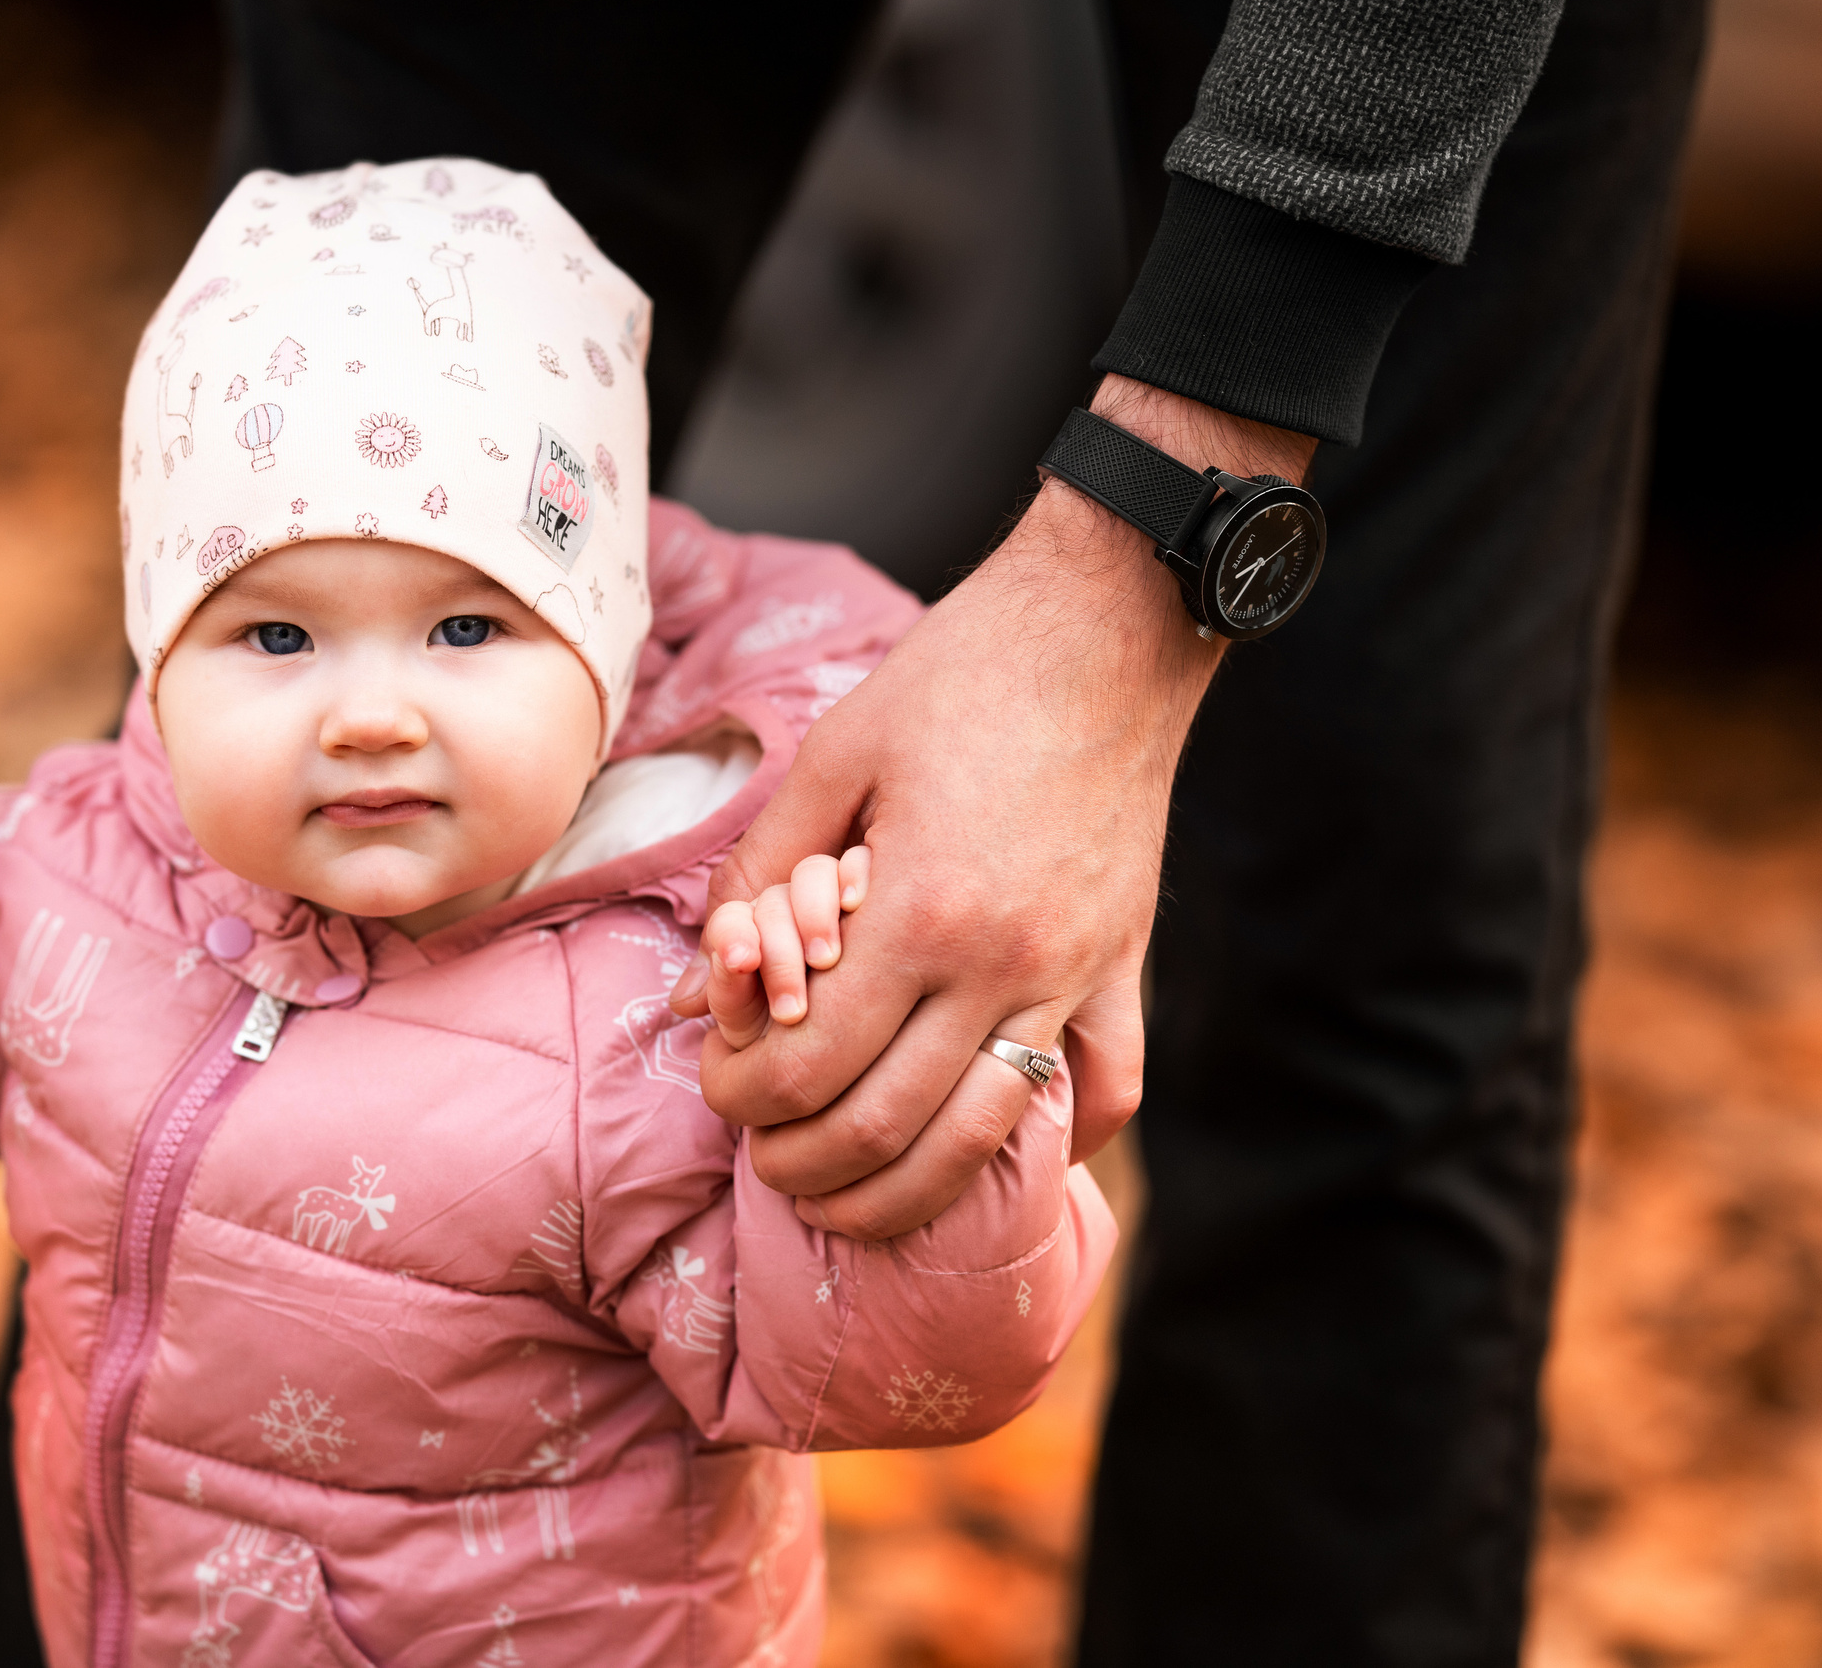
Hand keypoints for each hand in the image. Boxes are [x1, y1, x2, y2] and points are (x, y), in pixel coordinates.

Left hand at [674, 375, 1315, 1238]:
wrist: (1110, 627)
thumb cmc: (961, 675)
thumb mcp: (832, 754)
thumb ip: (759, 876)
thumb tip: (698, 984)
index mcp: (918, 908)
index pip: (808, 1065)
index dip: (743, 1099)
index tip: (718, 1087)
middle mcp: (1003, 962)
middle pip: (886, 1130)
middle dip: (803, 1167)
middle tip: (764, 1158)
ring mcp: (1075, 974)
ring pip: (986, 1143)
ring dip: (904, 1195)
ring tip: (846, 1195)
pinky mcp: (1124, 965)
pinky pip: (1106, 1093)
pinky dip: (1055, 1145)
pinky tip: (995, 1155)